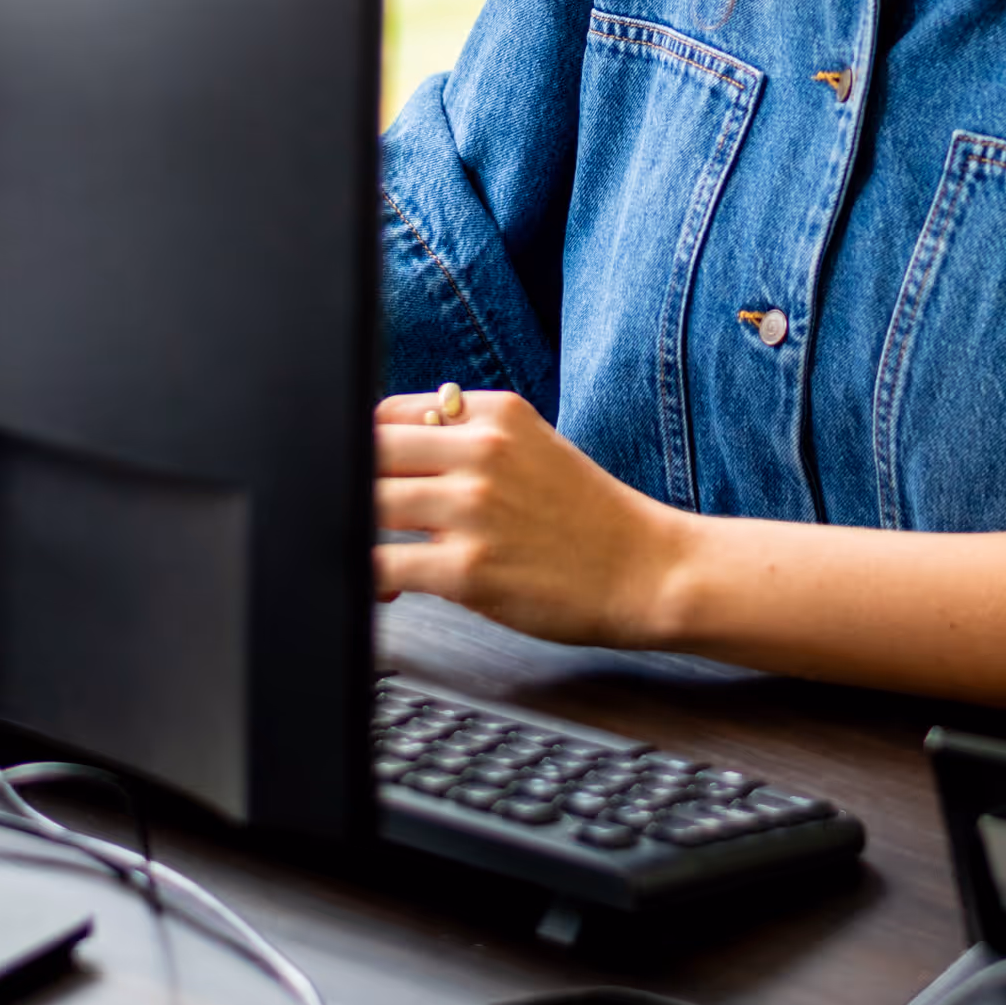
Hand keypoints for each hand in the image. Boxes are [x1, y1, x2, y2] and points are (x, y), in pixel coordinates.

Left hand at [373, 390, 685, 649]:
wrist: (647, 571)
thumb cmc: (589, 518)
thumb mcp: (534, 448)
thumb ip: (468, 439)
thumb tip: (388, 449)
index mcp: (495, 414)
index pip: (390, 413)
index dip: (370, 448)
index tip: (369, 475)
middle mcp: (482, 452)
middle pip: (370, 452)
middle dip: (358, 486)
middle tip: (362, 516)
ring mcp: (472, 508)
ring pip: (368, 505)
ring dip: (359, 533)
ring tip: (375, 555)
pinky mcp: (467, 568)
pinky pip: (382, 567)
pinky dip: (370, 582)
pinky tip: (386, 591)